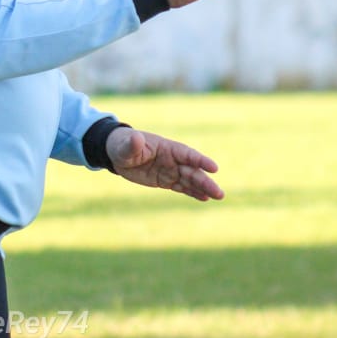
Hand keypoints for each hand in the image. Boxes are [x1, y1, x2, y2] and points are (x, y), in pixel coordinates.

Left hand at [106, 127, 223, 201]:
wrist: (117, 154)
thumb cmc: (122, 144)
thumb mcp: (125, 145)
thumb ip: (132, 144)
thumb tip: (136, 138)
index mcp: (166, 147)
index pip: (187, 154)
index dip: (200, 160)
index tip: (214, 168)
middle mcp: (172, 159)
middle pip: (192, 170)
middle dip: (205, 181)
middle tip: (219, 193)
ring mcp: (170, 170)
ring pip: (190, 180)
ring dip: (203, 188)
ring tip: (218, 196)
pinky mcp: (165, 180)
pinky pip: (182, 187)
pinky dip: (193, 192)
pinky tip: (204, 198)